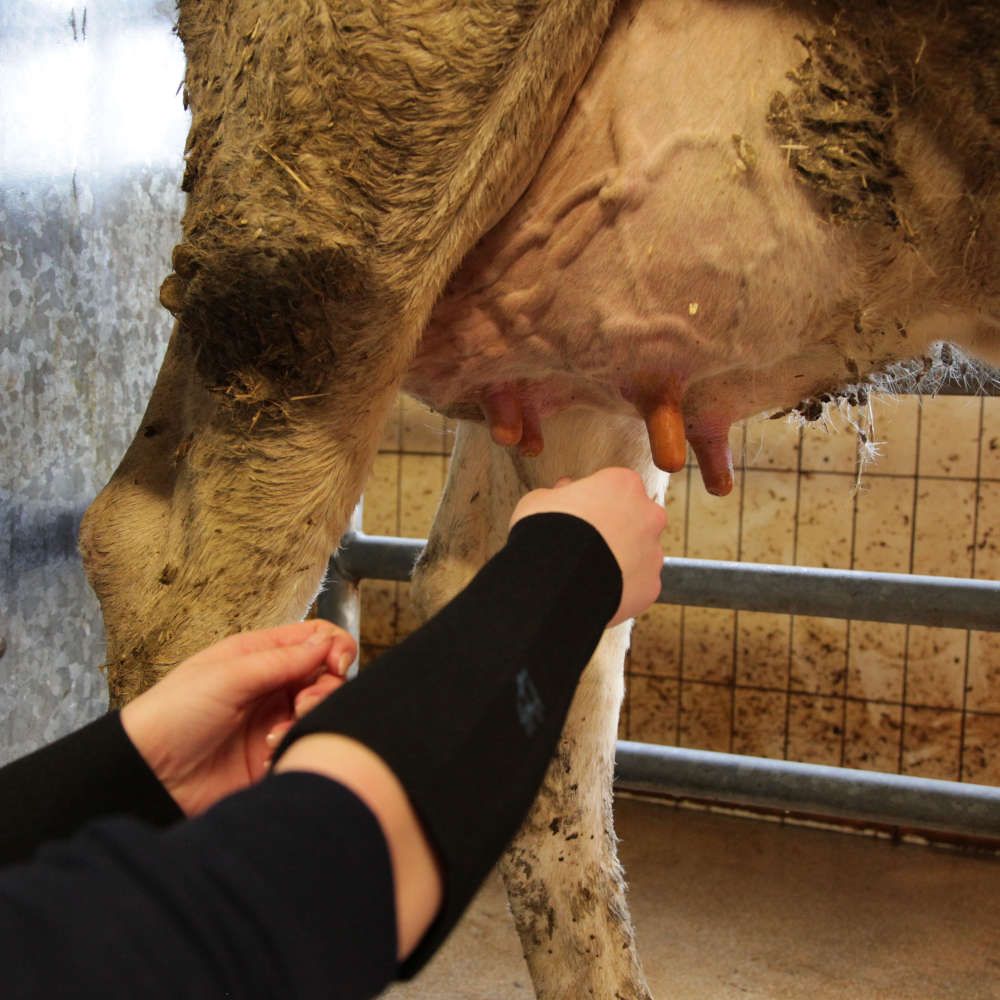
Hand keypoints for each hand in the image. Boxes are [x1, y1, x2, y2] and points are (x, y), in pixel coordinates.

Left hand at [120, 620, 356, 815]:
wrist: (148, 774)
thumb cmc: (171, 714)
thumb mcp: (227, 675)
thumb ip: (281, 659)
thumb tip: (327, 642)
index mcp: (260, 654)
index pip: (315, 639)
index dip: (334, 646)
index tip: (336, 662)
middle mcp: (272, 684)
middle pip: (326, 675)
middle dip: (324, 688)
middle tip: (301, 703)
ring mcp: (275, 720)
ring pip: (322, 709)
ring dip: (310, 717)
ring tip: (280, 732)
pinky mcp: (274, 754)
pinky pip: (306, 744)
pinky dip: (297, 745)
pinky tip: (271, 753)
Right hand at [509, 467, 666, 625]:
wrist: (555, 581)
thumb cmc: (545, 531)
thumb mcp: (540, 500)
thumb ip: (560, 494)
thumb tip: (564, 491)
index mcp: (624, 485)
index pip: (615, 486)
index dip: (595, 500)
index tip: (579, 513)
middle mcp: (648, 515)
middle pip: (637, 518)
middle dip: (618, 528)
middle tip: (587, 543)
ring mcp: (653, 552)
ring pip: (640, 553)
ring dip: (622, 558)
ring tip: (589, 571)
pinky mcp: (651, 585)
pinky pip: (638, 584)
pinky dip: (623, 587)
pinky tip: (597, 590)